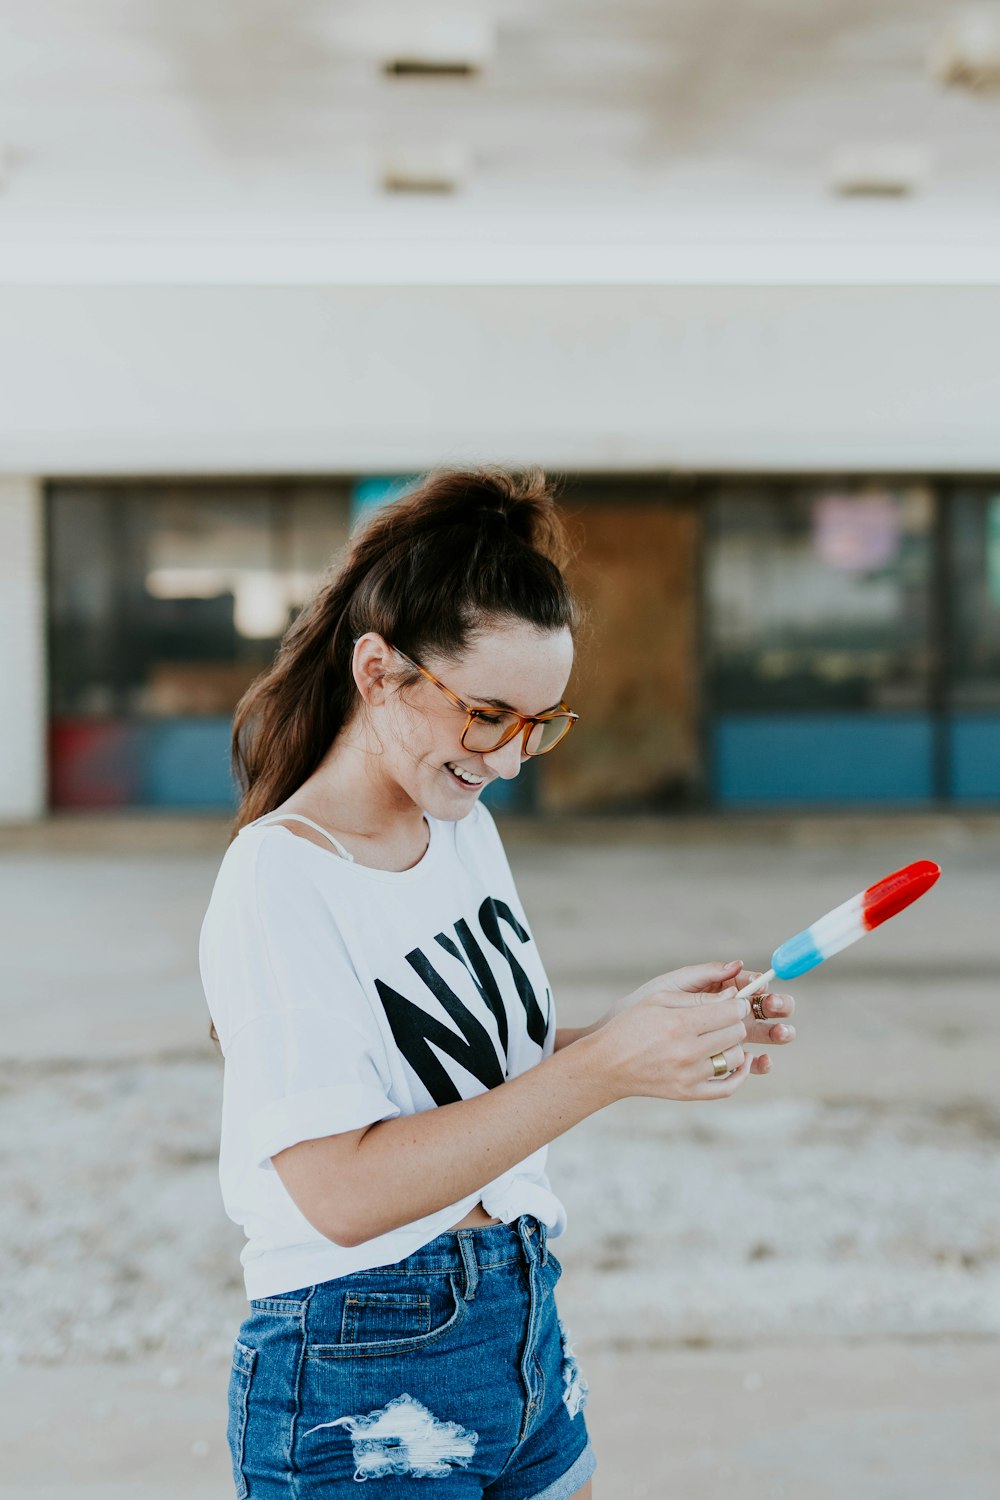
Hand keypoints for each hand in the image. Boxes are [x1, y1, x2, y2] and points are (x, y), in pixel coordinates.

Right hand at [605, 959, 796, 1077]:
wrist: (608, 1065)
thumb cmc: (631, 1026)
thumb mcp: (657, 1000)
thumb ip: (696, 998)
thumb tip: (733, 998)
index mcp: (679, 1023)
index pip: (730, 1012)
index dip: (738, 1004)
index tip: (735, 1003)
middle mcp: (687, 1051)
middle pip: (736, 1033)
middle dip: (736, 1022)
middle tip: (725, 1019)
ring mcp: (689, 1075)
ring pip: (735, 1057)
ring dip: (734, 1044)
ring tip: (723, 1037)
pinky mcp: (689, 1093)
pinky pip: (728, 1087)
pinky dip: (741, 1073)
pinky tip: (741, 1060)